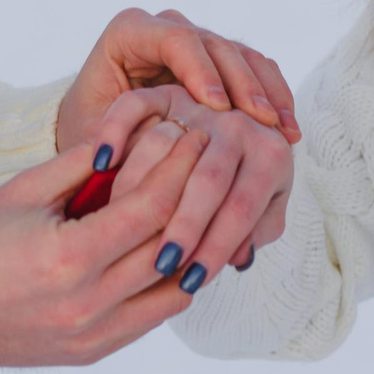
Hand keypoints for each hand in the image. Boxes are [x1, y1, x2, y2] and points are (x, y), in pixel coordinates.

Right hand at [0, 113, 214, 373]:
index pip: (150, 205)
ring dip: (193, 245)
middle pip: (171, 244)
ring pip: (174, 287)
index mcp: (68, 258)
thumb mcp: (19, 192)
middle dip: (196, 197)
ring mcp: (92, 336)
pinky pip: (151, 316)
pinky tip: (172, 247)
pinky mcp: (91, 353)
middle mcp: (88, 304)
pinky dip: (168, 281)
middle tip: (210, 162)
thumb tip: (135, 127)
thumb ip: (81, 162)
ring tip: (202, 204)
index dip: (179, 165)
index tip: (193, 134)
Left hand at [55, 7, 300, 152]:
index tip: (218, 107)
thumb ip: (119, 134)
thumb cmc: (86, 132)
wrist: (96, 130)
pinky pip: (255, 71)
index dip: (200, 71)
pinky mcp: (219, 63)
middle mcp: (166, 27)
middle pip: (214, 44)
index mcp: (129, 33)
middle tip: (262, 121)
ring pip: (241, 55)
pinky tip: (287, 131)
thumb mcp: (91, 132)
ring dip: (266, 93)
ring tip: (284, 131)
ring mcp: (197, 42)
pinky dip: (273, 98)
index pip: (174, 39)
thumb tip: (155, 148)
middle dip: (242, 83)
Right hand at [86, 84, 293, 286]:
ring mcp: (201, 105)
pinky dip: (115, 131)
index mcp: (272, 154)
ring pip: (168, 146)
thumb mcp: (269, 206)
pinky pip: (135, 106)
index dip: (216, 247)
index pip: (242, 208)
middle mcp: (240, 124)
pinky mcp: (166, 92)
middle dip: (184, 227)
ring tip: (126, 231)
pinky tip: (101, 165)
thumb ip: (257, 231)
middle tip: (160, 264)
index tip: (191, 281)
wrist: (245, 116)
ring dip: (143, 188)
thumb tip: (238, 258)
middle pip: (207, 180)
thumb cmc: (257, 179)